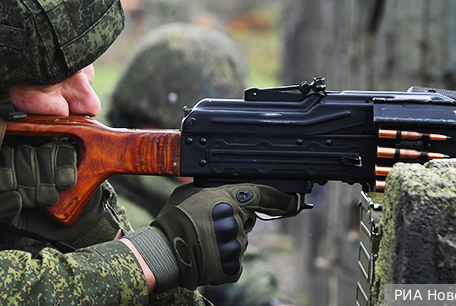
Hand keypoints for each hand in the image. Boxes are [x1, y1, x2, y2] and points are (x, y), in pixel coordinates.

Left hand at [0, 138, 107, 243]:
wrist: (78, 220)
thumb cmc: (45, 219)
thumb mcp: (19, 223)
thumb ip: (3, 215)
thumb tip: (8, 196)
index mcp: (11, 168)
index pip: (3, 155)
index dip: (6, 172)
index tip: (10, 188)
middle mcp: (29, 154)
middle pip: (22, 154)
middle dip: (28, 183)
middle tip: (36, 202)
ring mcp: (51, 150)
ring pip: (43, 153)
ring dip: (46, 181)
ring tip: (51, 199)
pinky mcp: (71, 151)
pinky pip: (65, 152)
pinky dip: (64, 170)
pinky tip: (64, 185)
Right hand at [125, 183, 297, 291]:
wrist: (163, 252)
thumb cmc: (174, 219)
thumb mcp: (190, 192)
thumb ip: (213, 189)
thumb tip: (223, 188)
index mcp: (227, 199)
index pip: (261, 194)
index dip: (279, 197)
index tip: (292, 200)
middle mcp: (235, 222)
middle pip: (246, 220)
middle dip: (234, 220)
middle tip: (209, 224)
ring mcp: (235, 246)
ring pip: (240, 241)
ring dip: (227, 240)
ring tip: (204, 241)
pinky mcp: (232, 267)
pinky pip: (234, 260)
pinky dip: (223, 259)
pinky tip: (207, 255)